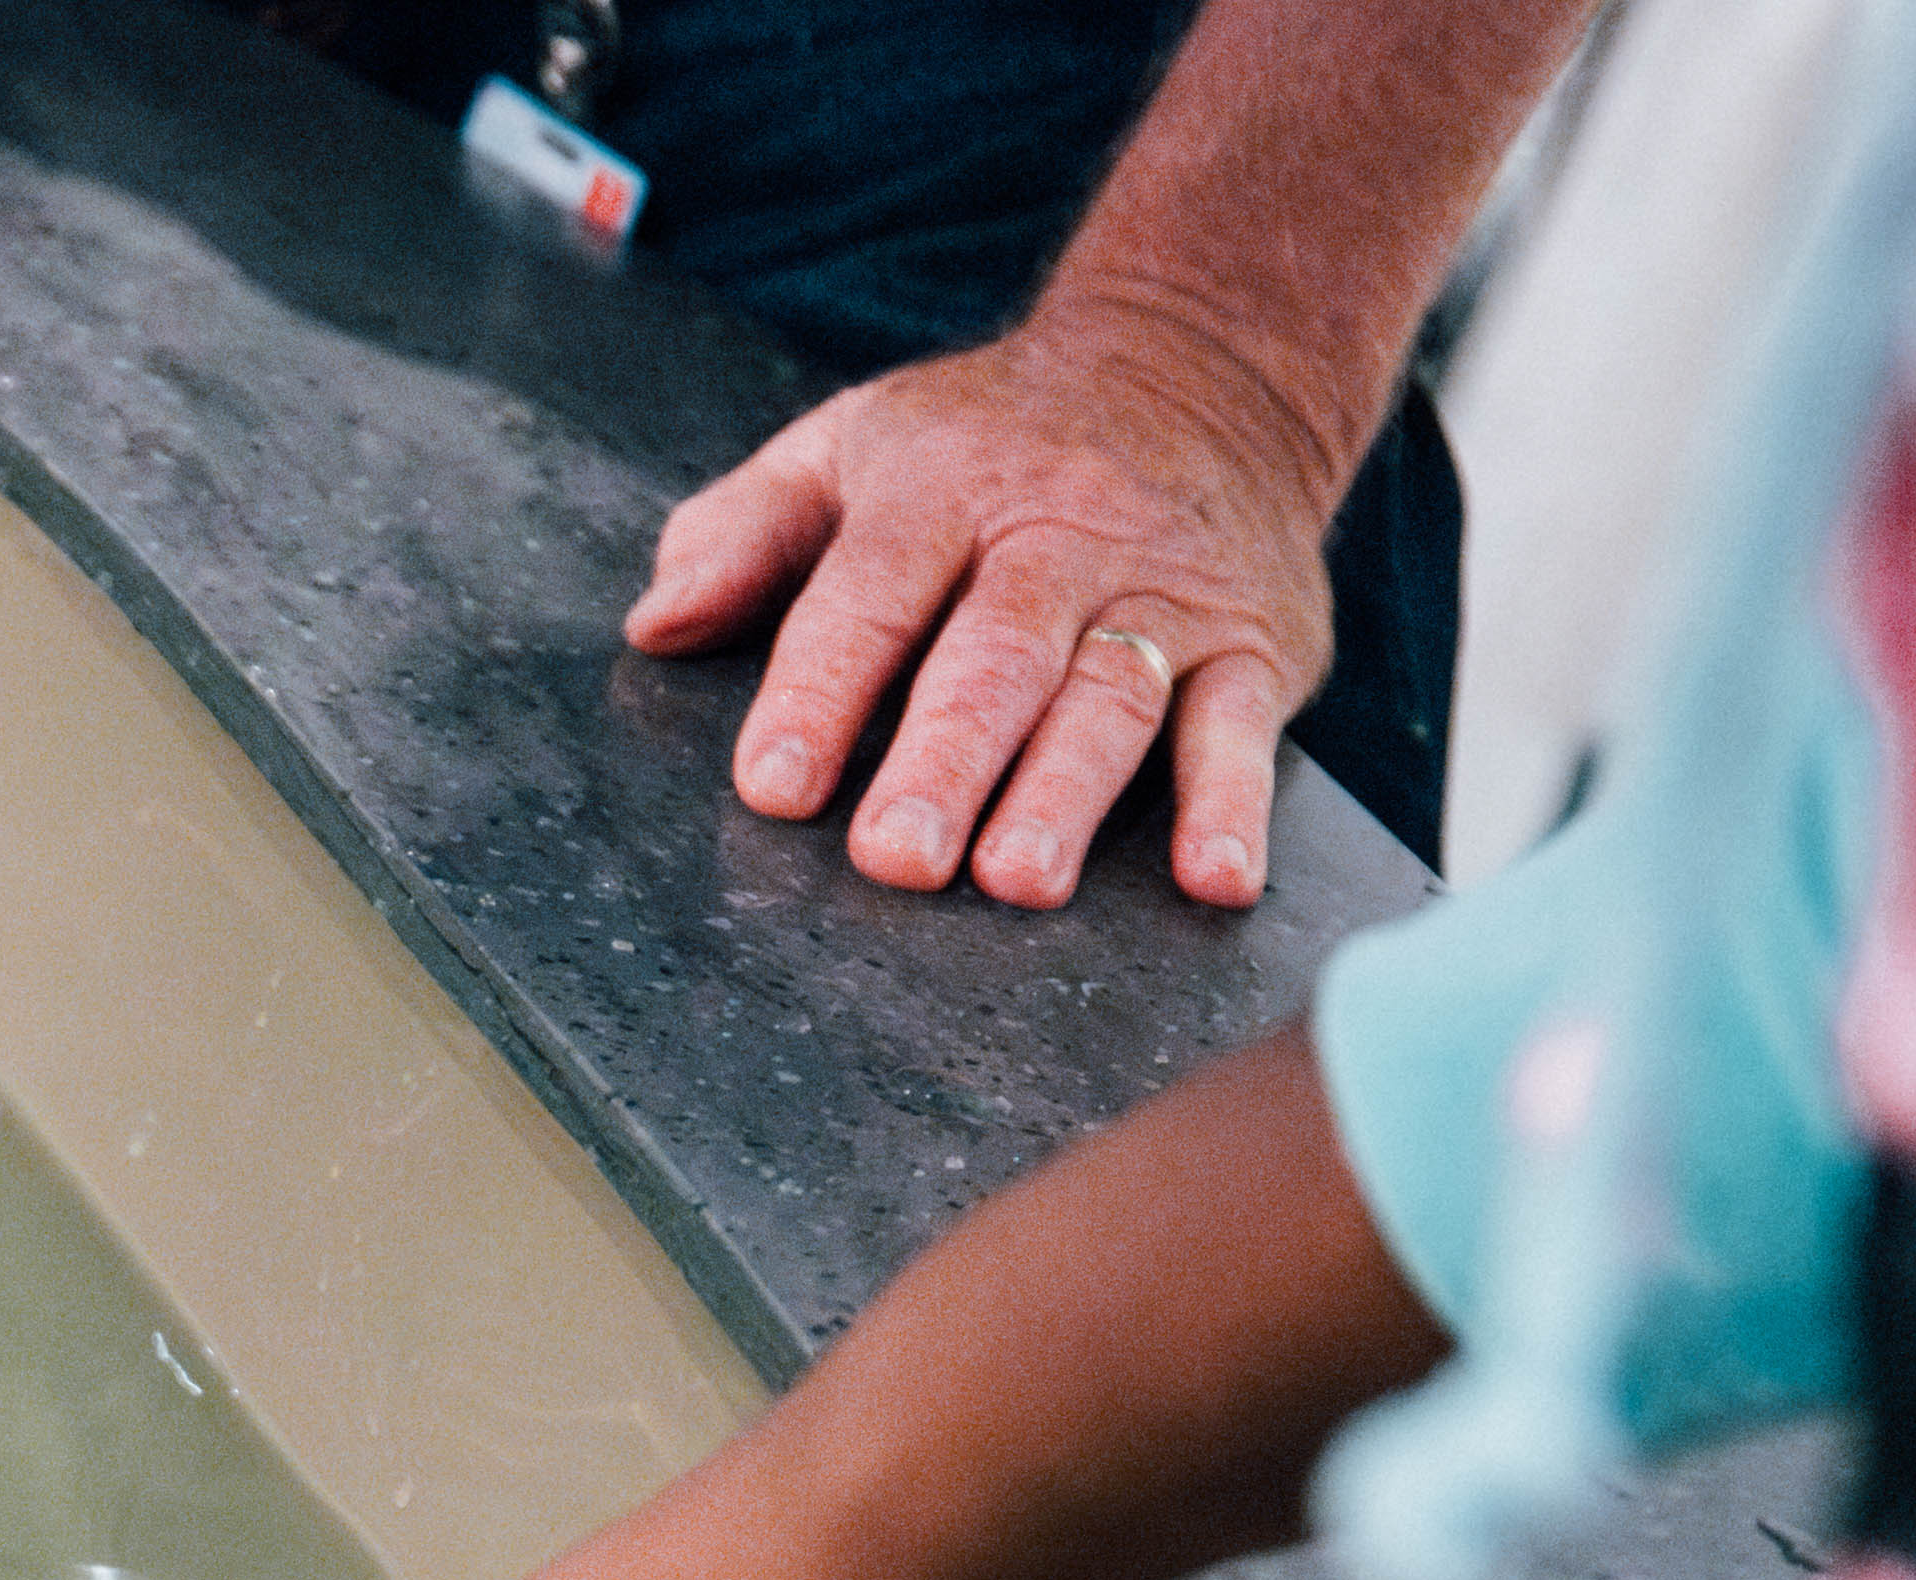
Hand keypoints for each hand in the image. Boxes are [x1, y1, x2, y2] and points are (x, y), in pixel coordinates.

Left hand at [628, 291, 1344, 910]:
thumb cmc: (990, 440)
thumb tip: (659, 624)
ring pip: (1111, 693)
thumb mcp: (853, 443)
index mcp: (942, 489)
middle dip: (944, 759)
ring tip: (1017, 880)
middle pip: (996, 655)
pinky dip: (1235, 801)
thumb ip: (745, 532)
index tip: (775, 784)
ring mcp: (1164, 591)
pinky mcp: (1257, 639)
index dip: (819, 690)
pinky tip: (1215, 877)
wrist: (1204, 364)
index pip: (871, 593)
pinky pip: (1244, 722)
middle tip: (895, 860)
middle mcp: (1059, 535)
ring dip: (1066, 793)